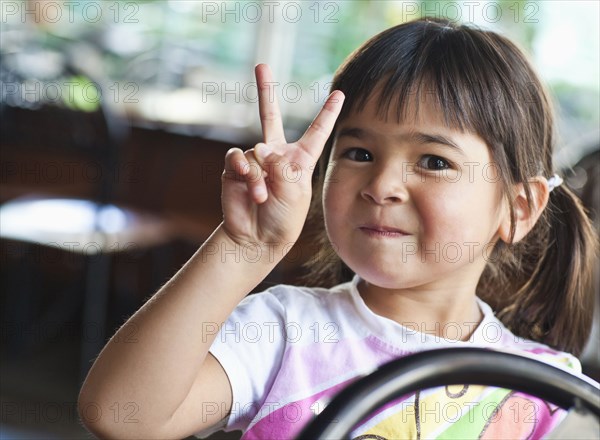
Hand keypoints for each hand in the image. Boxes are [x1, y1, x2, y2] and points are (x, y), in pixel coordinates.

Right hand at [221, 64, 343, 250]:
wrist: (257, 238)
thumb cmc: (283, 218)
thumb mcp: (294, 192)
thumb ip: (280, 165)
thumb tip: (258, 146)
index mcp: (299, 160)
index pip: (316, 132)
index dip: (327, 113)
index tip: (340, 94)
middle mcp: (276, 155)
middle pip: (270, 116)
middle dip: (265, 91)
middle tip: (261, 66)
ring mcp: (254, 161)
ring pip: (255, 151)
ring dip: (259, 175)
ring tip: (263, 196)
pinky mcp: (234, 170)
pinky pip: (237, 159)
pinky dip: (244, 174)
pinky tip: (251, 190)